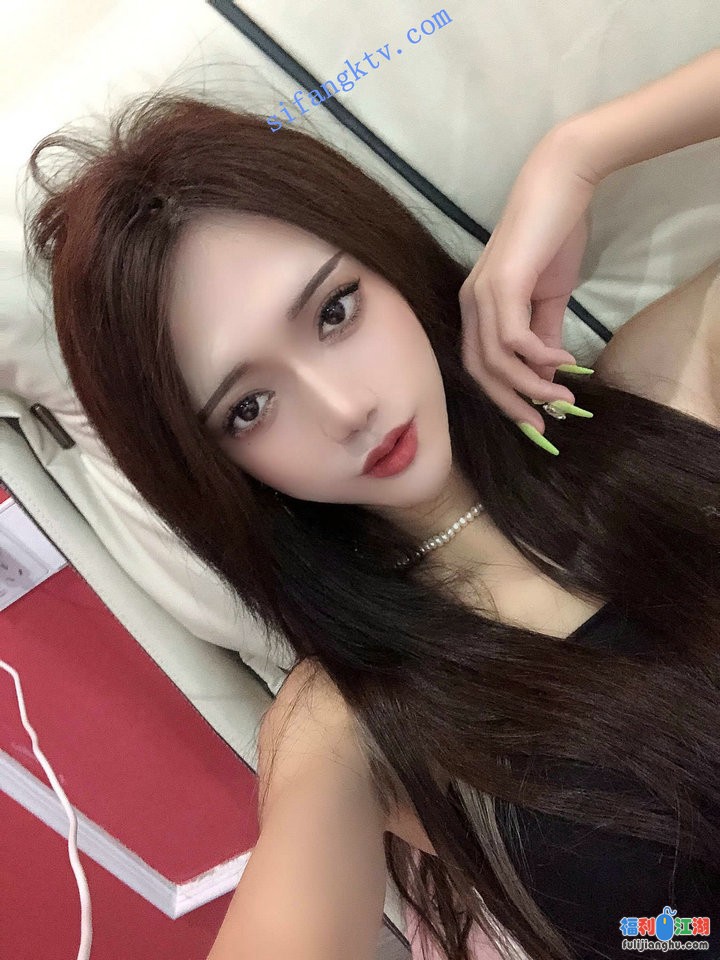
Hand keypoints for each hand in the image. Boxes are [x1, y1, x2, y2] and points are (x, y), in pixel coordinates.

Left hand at [459, 127, 598, 434]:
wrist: (561, 183)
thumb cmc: (553, 235)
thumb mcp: (550, 295)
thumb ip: (545, 333)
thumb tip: (548, 372)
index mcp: (477, 308)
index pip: (480, 367)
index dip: (504, 397)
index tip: (535, 420)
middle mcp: (471, 304)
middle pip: (481, 372)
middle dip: (512, 405)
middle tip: (544, 426)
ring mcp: (482, 294)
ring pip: (496, 361)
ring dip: (530, 387)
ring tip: (563, 397)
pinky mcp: (502, 284)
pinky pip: (513, 338)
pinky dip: (538, 357)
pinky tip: (563, 360)